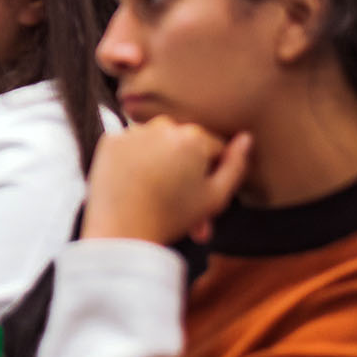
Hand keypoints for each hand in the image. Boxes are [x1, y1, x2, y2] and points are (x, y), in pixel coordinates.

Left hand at [82, 118, 251, 245]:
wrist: (121, 230)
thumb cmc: (172, 217)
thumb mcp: (216, 198)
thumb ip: (236, 166)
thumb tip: (246, 138)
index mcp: (194, 136)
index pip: (214, 149)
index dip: (212, 174)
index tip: (205, 198)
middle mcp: (163, 125)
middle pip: (184, 145)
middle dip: (186, 172)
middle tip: (182, 206)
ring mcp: (134, 131)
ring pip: (157, 144)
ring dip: (162, 163)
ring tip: (159, 196)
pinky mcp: (110, 141)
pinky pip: (131, 147)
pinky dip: (135, 162)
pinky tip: (136, 185)